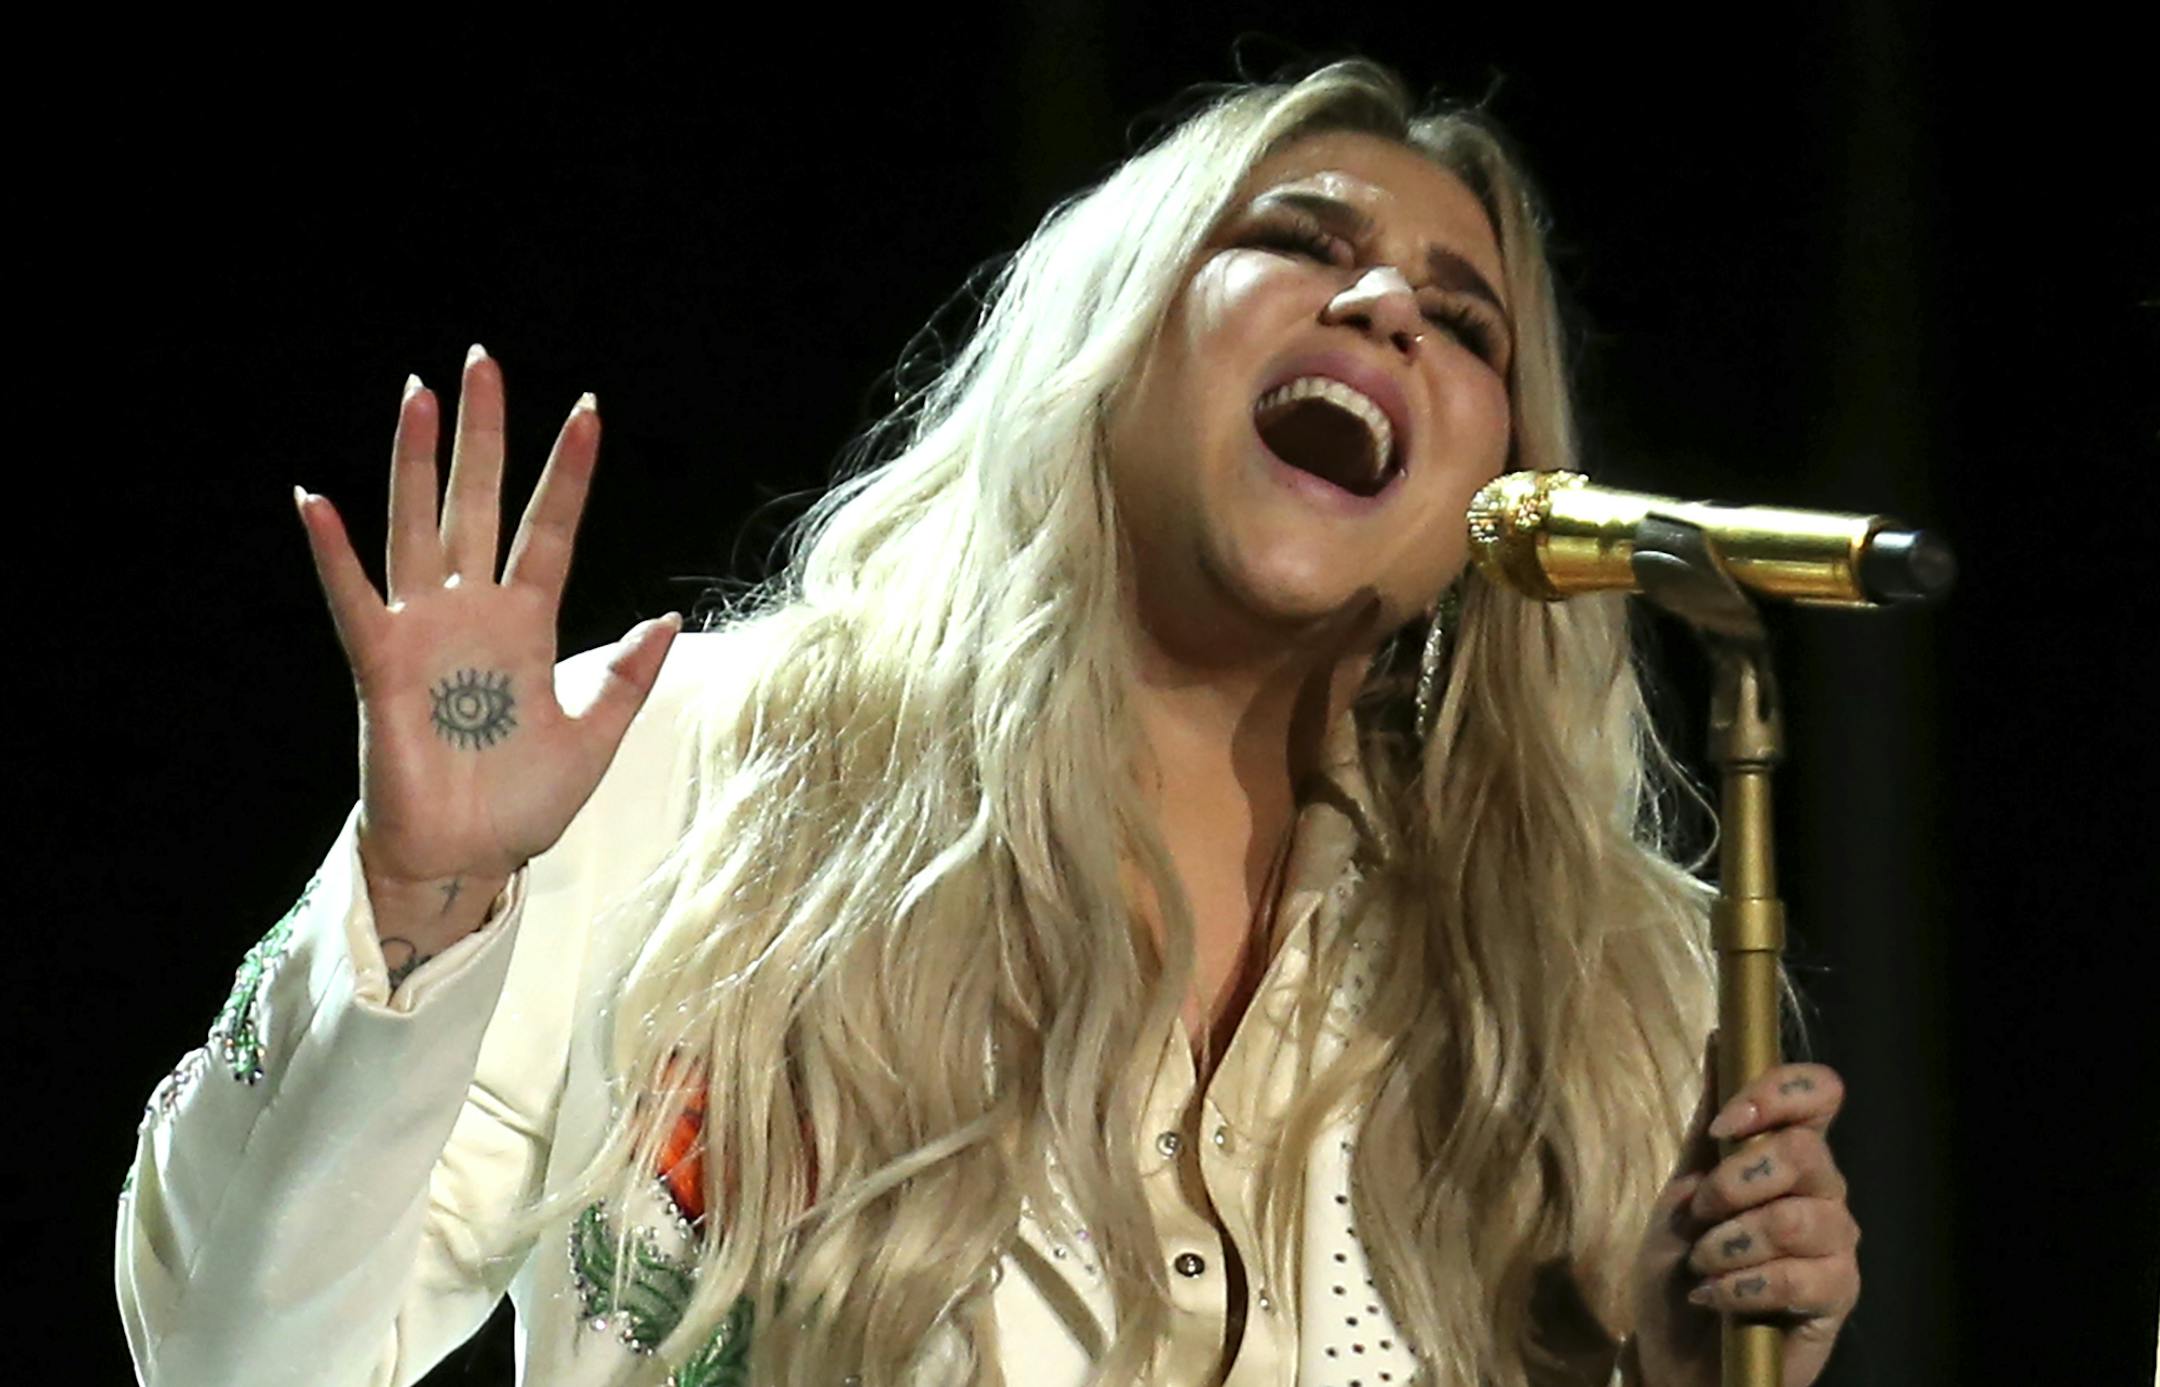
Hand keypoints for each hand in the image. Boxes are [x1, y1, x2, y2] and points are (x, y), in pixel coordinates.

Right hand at [293, 346, 678, 944]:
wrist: (466, 861)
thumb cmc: (523, 802)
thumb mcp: (596, 737)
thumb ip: (627, 677)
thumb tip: (669, 618)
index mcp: (530, 625)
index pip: (551, 530)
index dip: (568, 474)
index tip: (588, 411)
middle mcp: (474, 613)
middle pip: (481, 504)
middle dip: (484, 436)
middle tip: (484, 360)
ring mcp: (425, 632)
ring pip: (420, 528)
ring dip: (418, 464)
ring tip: (419, 395)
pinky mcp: (381, 664)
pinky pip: (354, 598)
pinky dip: (334, 554)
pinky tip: (316, 501)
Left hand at [1629, 1058, 1861, 1386]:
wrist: (1676, 1355)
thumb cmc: (1680, 1269)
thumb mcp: (1680, 1191)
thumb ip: (1707, 1124)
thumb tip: (1721, 1037)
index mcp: (1785, 1153)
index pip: (1818, 1093)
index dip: (1775, 1095)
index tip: (1724, 1127)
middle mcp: (1821, 1191)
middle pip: (1806, 1153)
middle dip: (1734, 1182)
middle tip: (1699, 1213)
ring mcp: (1835, 1244)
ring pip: (1800, 1217)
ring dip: (1731, 1242)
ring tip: (1703, 1264)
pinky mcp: (1837, 1297)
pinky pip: (1802, 1277)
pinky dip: (1742, 1285)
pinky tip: (1715, 1298)